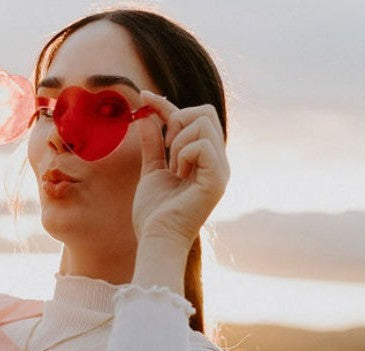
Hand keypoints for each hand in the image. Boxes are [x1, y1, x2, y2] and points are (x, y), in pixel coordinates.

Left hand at [131, 91, 229, 249]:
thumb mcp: (152, 170)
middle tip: (165, 151)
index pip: (193, 117)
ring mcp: (221, 171)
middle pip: (206, 112)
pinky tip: (179, 175)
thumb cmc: (154, 214)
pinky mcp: (218, 180)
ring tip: (173, 168)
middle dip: (177, 121)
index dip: (167, 105)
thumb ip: (153, 143)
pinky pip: (202, 144)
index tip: (143, 97)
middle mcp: (219, 162)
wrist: (156, 240)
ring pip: (204, 123)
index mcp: (206, 160)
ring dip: (178, 141)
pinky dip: (183, 154)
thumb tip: (147, 113)